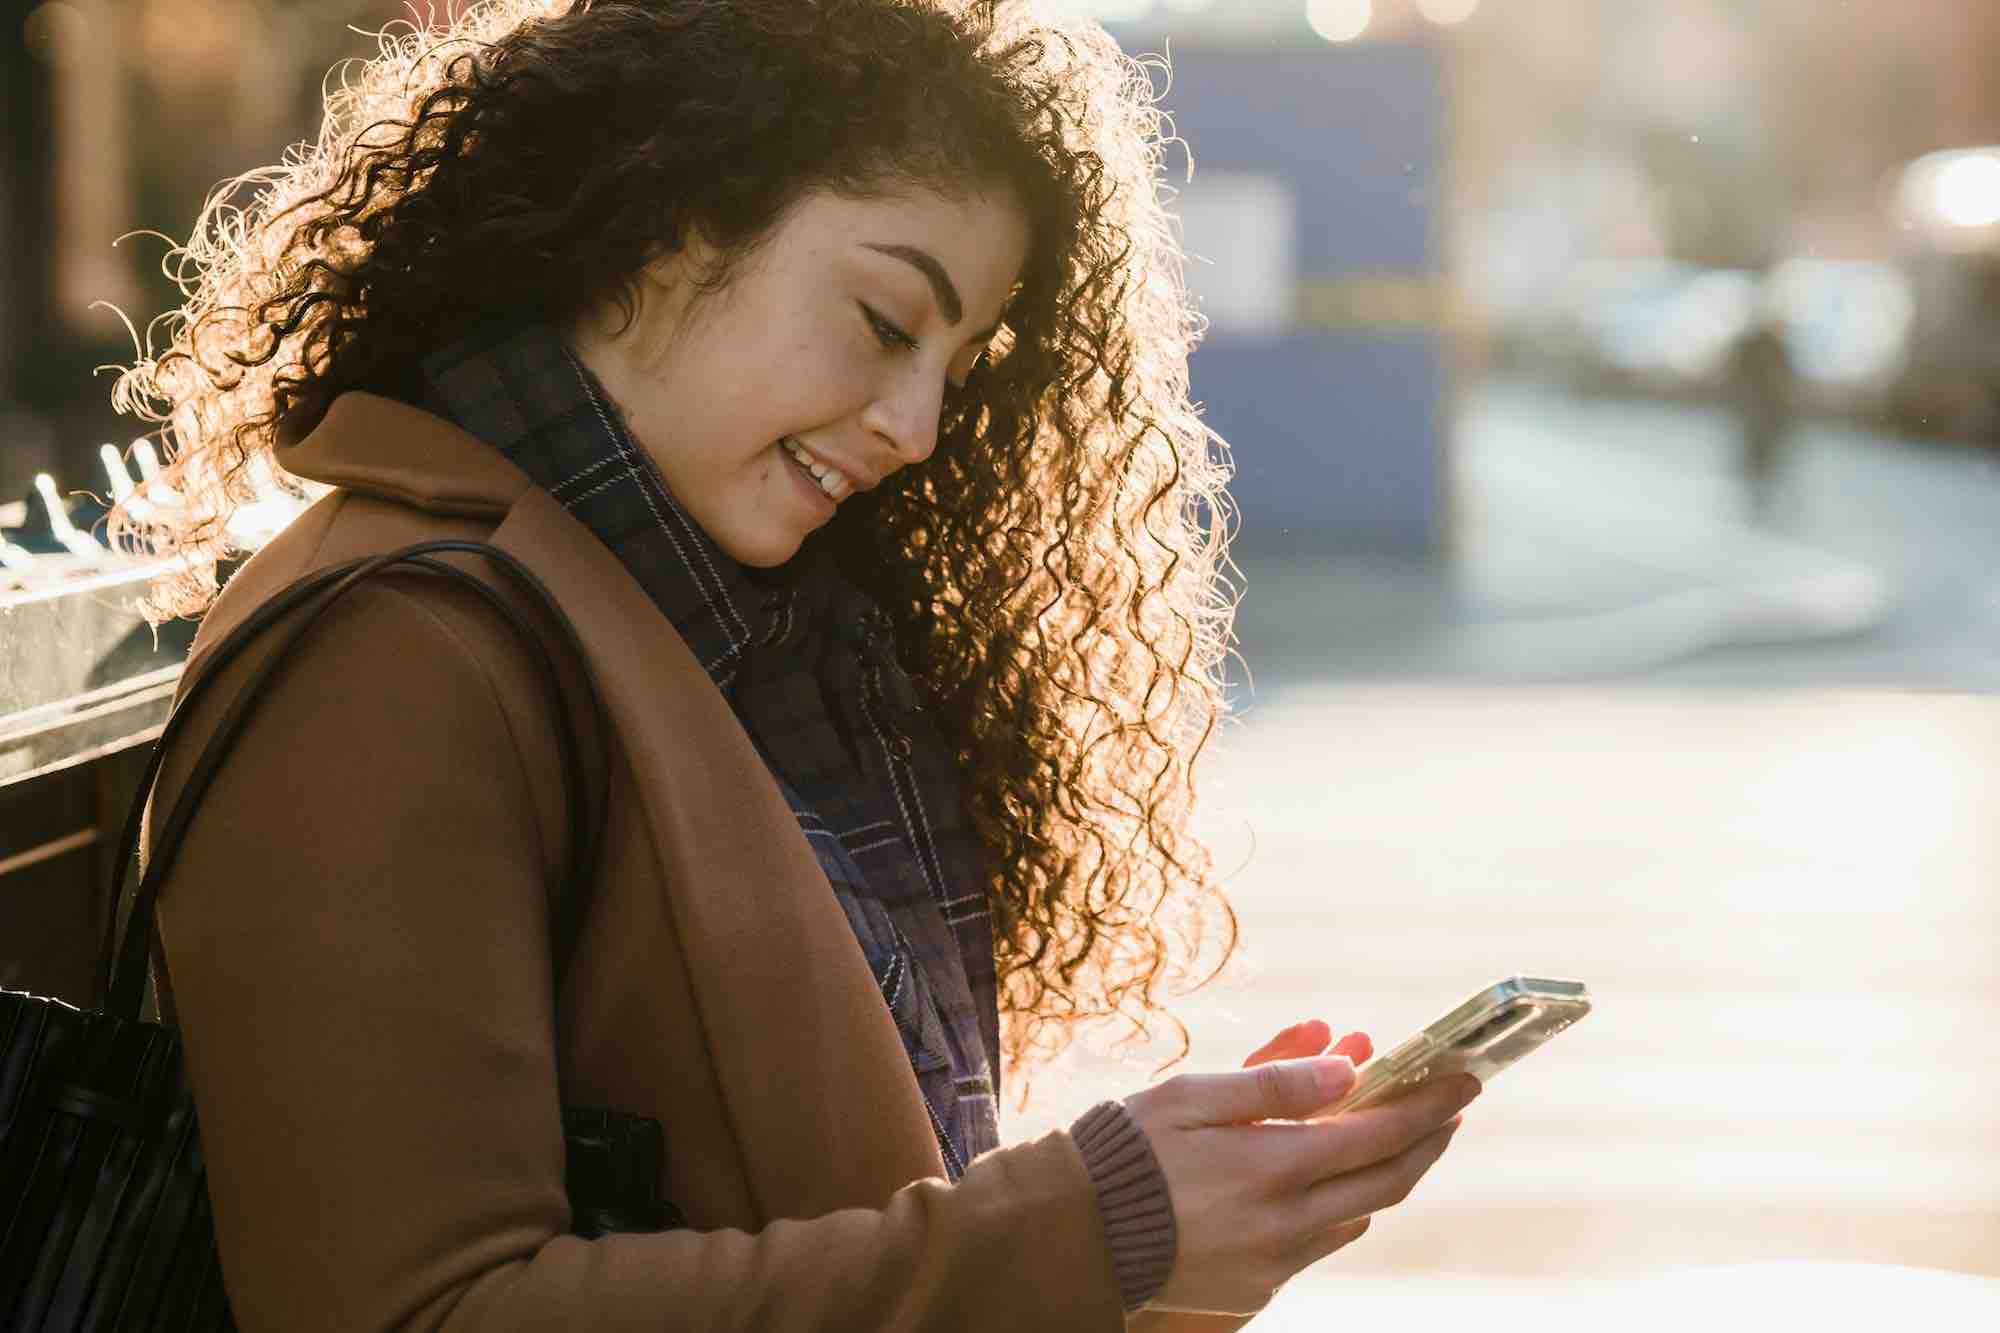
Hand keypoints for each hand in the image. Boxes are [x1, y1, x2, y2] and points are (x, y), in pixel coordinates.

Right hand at [1121, 1021, 1478, 1316]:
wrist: (1073, 1235)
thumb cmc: (1125, 1150)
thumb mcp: (1191, 1094)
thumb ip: (1274, 1081)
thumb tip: (1347, 1065)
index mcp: (1272, 1167)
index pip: (1380, 1133)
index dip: (1430, 1104)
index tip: (1464, 1079)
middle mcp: (1286, 1223)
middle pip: (1388, 1182)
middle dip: (1427, 1140)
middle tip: (1448, 1109)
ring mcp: (1274, 1262)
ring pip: (1357, 1215)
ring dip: (1383, 1173)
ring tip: (1385, 1133)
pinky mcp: (1256, 1288)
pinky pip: (1318, 1242)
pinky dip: (1337, 1205)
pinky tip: (1324, 1178)